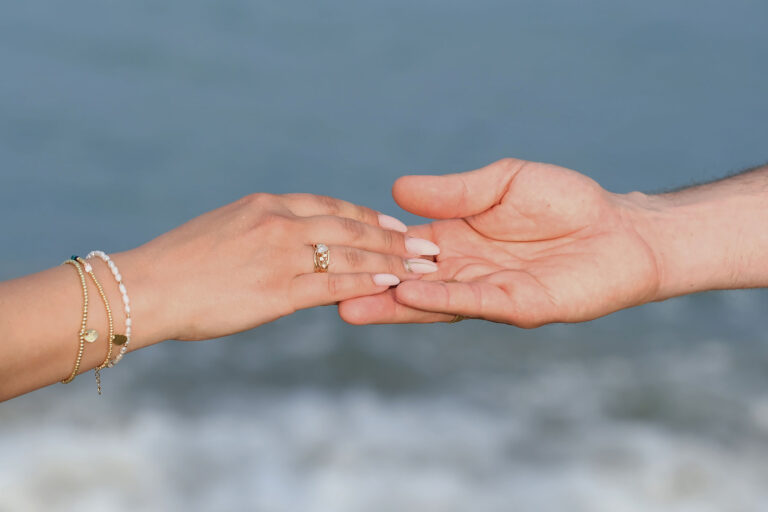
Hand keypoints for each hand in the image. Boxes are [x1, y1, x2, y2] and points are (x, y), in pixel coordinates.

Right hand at [118, 193, 439, 341]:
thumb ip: (262, 231)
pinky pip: (334, 284)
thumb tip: (288, 242)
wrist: (148, 287)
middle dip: (392, 236)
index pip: (329, 205)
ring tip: (421, 267)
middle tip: (424, 244)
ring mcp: (281, 254)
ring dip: (390, 260)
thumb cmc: (178, 263)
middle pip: (350, 226)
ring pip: (350, 254)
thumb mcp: (224, 230)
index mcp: (266, 205)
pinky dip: (366, 283)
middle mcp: (279, 222)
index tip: (391, 222)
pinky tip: (390, 284)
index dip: (366, 215)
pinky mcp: (279, 289)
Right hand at [339, 158, 661, 326]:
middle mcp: (468, 272)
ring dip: (395, 305)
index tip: (335, 251)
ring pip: (435, 301)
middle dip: (373, 290)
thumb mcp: (502, 182)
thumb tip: (398, 189)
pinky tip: (413, 294)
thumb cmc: (565, 202)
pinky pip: (476, 302)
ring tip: (351, 307)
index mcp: (459, 242)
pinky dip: (443, 299)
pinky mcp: (521, 305)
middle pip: (412, 284)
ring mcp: (492, 292)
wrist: (621, 228)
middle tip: (327, 295)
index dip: (376, 252)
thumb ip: (454, 191)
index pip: (408, 251)